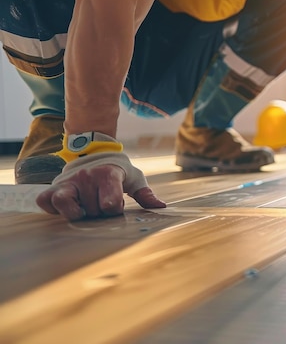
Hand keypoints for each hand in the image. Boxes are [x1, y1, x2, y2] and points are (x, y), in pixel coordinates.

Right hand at [36, 152, 165, 220]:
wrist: (93, 153)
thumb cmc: (117, 171)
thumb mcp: (134, 179)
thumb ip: (146, 194)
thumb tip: (161, 207)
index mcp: (108, 175)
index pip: (110, 204)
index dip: (114, 209)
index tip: (115, 204)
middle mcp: (87, 177)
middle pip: (92, 211)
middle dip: (99, 212)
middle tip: (100, 201)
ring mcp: (68, 181)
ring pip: (65, 206)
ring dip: (76, 212)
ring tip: (84, 207)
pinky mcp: (53, 187)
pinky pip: (45, 203)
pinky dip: (54, 209)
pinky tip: (68, 206)